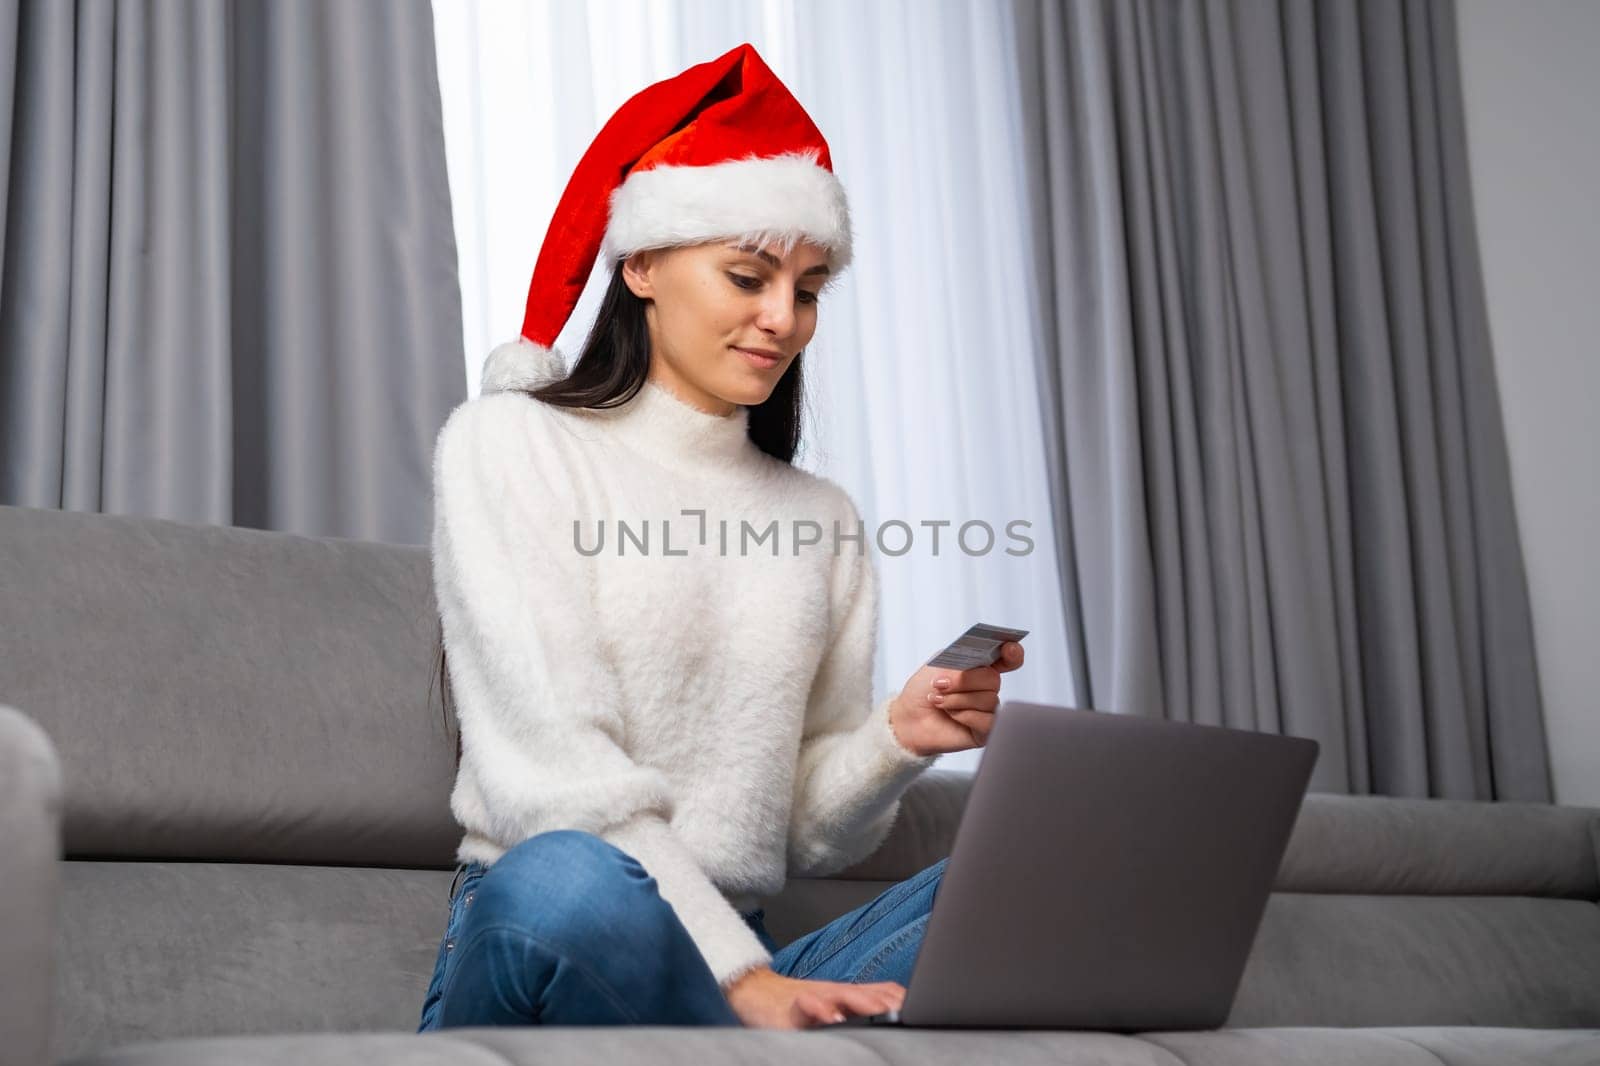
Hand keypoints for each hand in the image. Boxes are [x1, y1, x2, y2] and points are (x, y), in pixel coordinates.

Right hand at [723, 966, 905, 1028]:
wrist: (753, 991)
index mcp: (848, 995)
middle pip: (867, 993)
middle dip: (888, 1002)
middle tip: (910, 1010)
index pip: (882, 994)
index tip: (928, 1007)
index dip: (903, 1001)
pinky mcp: (788, 1011)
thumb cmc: (796, 1003)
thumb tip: (897, 1008)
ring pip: (839, 996)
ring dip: (859, 1002)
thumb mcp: (833, 1004)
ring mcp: (812, 1000)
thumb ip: (862, 1004)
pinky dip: (817, 1011)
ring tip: (876, 1009)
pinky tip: (828, 1018)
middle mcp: (833, 994)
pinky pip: (804, 1008)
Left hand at [889, 641, 1024, 755]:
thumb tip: (981, 662)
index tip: (1008, 648)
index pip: (1008, 658)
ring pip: (988, 699)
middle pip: (993, 679)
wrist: (908, 718)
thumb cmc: (922, 691)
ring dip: (958, 699)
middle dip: (964, 680)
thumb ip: (962, 658)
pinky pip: (988, 721)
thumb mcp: (938, 665)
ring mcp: (988, 709)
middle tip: (940, 684)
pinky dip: (965, 716)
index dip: (1013, 653)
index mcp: (980, 667)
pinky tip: (952, 716)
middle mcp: (987, 688)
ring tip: (939, 701)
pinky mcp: (985, 730)